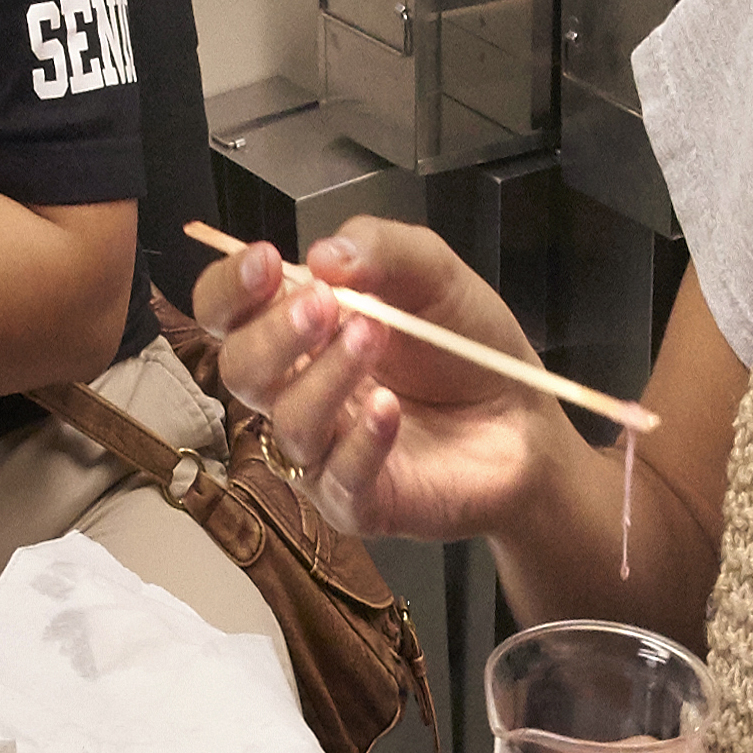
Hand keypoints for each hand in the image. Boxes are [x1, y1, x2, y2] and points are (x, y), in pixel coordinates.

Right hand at [199, 217, 569, 549]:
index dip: (230, 288)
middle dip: (274, 333)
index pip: (227, 312)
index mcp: (299, 330)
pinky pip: (336, 476)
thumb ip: (381, 250)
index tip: (264, 263)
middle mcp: (296, 389)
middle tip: (327, 306)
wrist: (526, 423)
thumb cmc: (466, 350)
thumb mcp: (433, 275)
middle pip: (239, 368)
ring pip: (286, 421)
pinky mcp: (354, 502)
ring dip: (326, 377)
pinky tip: (391, 411)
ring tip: (375, 340)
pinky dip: (361, 441)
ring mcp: (320, 450)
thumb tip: (323, 256)